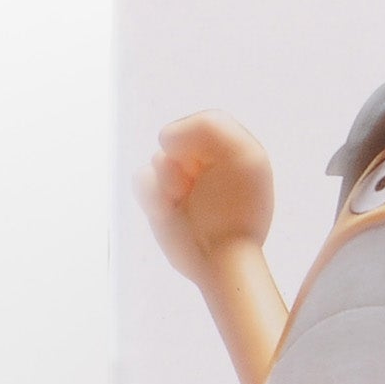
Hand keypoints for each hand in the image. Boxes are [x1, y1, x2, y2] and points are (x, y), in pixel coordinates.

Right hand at [134, 112, 274, 281]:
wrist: (216, 259)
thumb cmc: (235, 211)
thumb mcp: (242, 154)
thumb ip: (209, 126)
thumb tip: (164, 140)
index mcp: (234, 155)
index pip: (206, 124)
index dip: (202, 141)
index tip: (214, 164)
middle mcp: (207, 167)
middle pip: (178, 140)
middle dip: (184, 161)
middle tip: (199, 186)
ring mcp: (182, 184)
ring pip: (159, 159)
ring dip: (169, 179)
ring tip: (185, 201)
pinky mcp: (160, 202)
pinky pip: (142, 179)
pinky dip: (153, 194)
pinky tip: (169, 211)